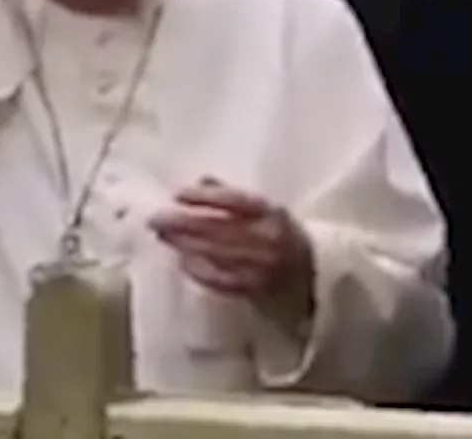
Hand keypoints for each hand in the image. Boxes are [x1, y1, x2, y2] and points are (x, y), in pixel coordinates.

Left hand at [149, 178, 313, 320]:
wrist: (315, 276)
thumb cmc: (283, 236)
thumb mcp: (267, 210)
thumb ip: (233, 196)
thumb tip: (200, 181)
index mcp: (272, 213)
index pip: (234, 201)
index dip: (205, 197)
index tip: (178, 194)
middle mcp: (268, 238)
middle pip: (219, 228)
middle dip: (183, 222)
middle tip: (155, 218)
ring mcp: (262, 267)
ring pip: (217, 254)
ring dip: (186, 245)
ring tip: (163, 236)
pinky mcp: (255, 290)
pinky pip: (221, 280)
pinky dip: (199, 270)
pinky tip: (182, 261)